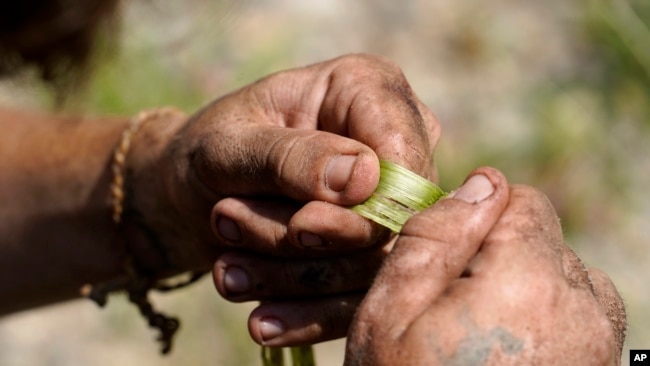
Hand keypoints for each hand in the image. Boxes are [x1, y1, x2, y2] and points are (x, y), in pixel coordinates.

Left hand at [126, 54, 438, 341]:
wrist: (190, 195)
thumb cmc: (209, 152)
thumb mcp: (229, 146)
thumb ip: (291, 157)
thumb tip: (365, 179)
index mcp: (369, 88)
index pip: (405, 153)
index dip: (369, 202)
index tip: (302, 225)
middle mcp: (391, 144)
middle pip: (392, 217)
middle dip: (310, 241)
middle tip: (231, 227)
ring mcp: (387, 201)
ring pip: (372, 265)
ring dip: (294, 277)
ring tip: (227, 270)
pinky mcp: (372, 250)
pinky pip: (361, 298)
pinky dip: (306, 315)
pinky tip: (261, 320)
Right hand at [345, 167, 625, 365]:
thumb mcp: (390, 314)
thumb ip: (436, 236)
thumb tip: (481, 182)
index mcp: (531, 278)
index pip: (520, 199)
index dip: (474, 222)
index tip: (444, 262)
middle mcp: (584, 305)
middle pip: (541, 238)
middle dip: (496, 258)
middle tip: (450, 313)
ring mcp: (602, 342)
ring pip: (557, 276)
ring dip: (518, 291)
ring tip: (476, 342)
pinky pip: (572, 316)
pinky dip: (539, 323)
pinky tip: (501, 360)